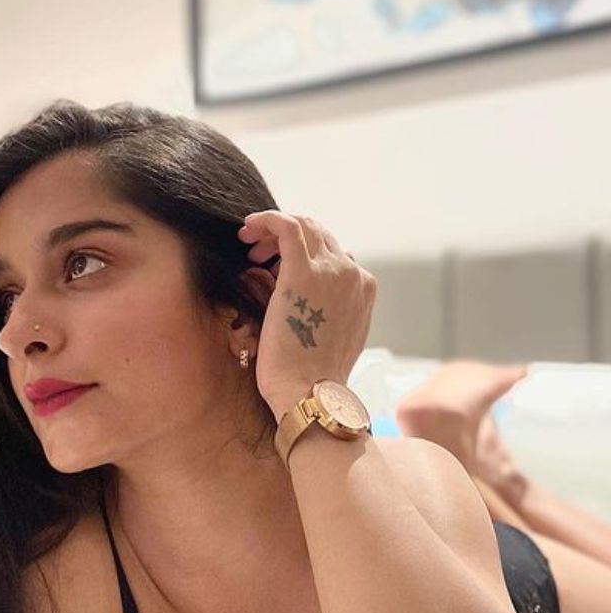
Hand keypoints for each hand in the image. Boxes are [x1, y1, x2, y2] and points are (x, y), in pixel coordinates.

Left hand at [237, 210, 377, 420]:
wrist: (310, 392)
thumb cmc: (313, 374)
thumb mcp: (330, 335)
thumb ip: (326, 308)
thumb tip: (298, 289)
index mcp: (364, 287)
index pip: (334, 253)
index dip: (304, 253)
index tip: (276, 266)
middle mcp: (352, 273)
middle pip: (319, 234)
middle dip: (287, 239)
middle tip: (259, 256)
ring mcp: (331, 270)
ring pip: (303, 225)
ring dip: (274, 231)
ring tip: (252, 248)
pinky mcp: (302, 272)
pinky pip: (286, 226)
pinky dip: (266, 220)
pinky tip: (248, 229)